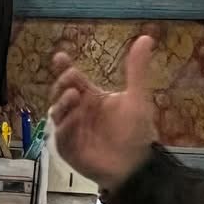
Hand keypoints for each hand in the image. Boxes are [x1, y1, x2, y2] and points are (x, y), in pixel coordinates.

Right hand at [47, 33, 159, 192]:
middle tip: (72, 77)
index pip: (73, 79)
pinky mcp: (68, 149)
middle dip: (63, 83)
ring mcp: (71, 130)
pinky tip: (73, 118)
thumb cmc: (136, 132)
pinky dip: (65, 126)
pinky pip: (61, 135)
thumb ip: (137, 69)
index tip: (60, 56)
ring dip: (62, 102)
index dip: (64, 67)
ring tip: (74, 94)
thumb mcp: (137, 98)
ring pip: (57, 112)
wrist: (136, 165)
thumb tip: (146, 37)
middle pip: (61, 93)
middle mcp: (78, 112)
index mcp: (91, 98)